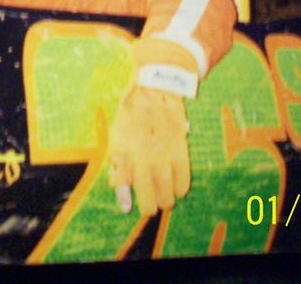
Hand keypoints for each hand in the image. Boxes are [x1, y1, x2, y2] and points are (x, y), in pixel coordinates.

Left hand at [107, 86, 190, 215]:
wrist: (154, 92)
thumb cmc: (131, 118)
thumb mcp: (116, 140)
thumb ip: (118, 169)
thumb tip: (120, 196)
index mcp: (124, 153)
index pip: (124, 186)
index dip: (127, 201)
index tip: (128, 208)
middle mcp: (144, 158)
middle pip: (150, 197)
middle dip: (150, 206)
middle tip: (151, 206)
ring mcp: (163, 156)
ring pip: (168, 193)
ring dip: (166, 200)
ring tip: (164, 200)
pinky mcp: (180, 151)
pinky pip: (183, 180)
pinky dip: (180, 189)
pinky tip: (177, 188)